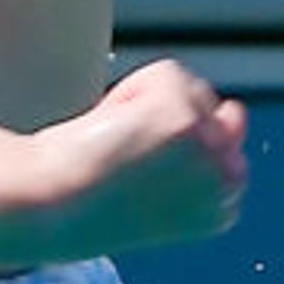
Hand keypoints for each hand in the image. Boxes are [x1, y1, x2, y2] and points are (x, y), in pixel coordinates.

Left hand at [33, 59, 245, 253]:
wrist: (49, 207)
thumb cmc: (84, 204)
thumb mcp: (159, 191)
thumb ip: (198, 159)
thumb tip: (234, 113)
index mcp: (222, 209)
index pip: (228, 149)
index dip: (182, 146)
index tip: (145, 165)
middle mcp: (228, 180)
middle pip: (225, 115)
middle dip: (179, 121)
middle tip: (128, 151)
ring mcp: (210, 144)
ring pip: (192, 90)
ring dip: (152, 105)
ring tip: (115, 141)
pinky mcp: (182, 115)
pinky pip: (166, 74)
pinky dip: (132, 89)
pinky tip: (109, 124)